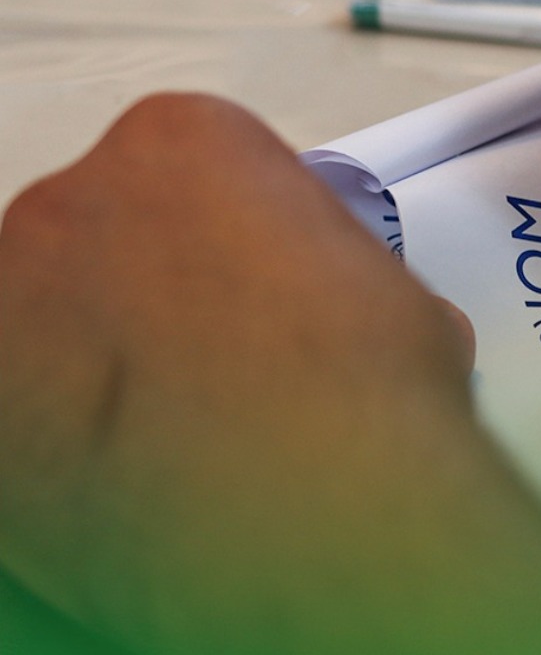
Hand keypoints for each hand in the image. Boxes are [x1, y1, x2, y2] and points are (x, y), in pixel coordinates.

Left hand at [0, 94, 540, 654]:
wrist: (308, 514)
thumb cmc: (355, 390)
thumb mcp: (389, 289)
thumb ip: (325, 273)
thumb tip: (332, 322)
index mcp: (180, 140)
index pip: (194, 163)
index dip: (239, 230)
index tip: (260, 282)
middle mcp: (72, 205)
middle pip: (109, 230)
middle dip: (157, 289)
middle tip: (221, 360)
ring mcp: (8, 307)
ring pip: (51, 318)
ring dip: (101, 361)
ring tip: (180, 430)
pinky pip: (26, 410)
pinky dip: (66, 438)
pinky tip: (138, 477)